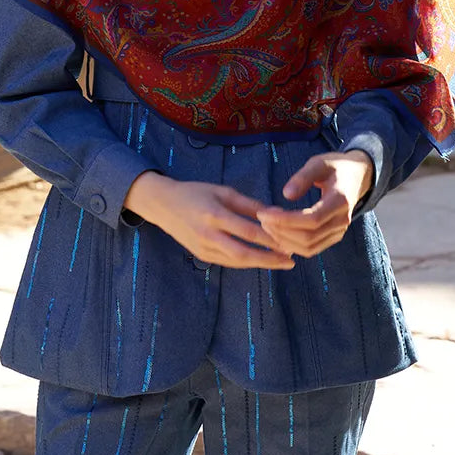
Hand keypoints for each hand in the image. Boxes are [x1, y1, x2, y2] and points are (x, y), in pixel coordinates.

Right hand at [123, 172, 295, 269]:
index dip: (270, 239)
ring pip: (237, 262)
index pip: (248, 231)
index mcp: (214, 215)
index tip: (290, 241)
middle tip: (290, 261)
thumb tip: (275, 214)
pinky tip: (261, 259)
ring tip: (281, 262)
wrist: (163, 205)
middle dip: (269, 259)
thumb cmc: (196, 193)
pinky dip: (246, 262)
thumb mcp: (222, 191)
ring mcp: (203, 249)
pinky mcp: (202, 256)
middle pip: (244, 254)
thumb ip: (248, 204)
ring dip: (261, 263)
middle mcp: (208, 235)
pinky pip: (228, 262)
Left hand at [255, 151, 373, 258]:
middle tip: (262, 219)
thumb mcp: (319, 163)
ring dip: (285, 241)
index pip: (312, 219)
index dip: (285, 220)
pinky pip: (312, 249)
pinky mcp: (334, 236)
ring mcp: (339, 231)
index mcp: (340, 201)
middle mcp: (342, 220)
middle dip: (281, 231)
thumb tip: (286, 195)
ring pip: (310, 248)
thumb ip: (303, 177)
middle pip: (309, 237)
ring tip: (268, 226)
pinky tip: (279, 234)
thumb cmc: (335, 167)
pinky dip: (293, 246)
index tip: (264, 213)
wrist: (357, 176)